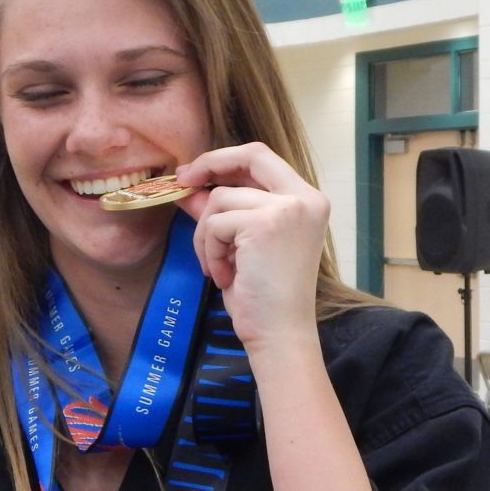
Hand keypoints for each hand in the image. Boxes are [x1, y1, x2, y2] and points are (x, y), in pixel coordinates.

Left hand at [176, 143, 329, 350]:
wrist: (279, 334)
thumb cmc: (264, 299)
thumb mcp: (241, 247)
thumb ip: (223, 213)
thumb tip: (190, 189)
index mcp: (307, 201)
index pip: (263, 159)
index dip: (226, 160)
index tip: (197, 173)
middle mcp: (304, 199)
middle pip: (250, 156)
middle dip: (210, 164)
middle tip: (182, 182)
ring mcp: (287, 209)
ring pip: (221, 199)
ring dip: (207, 236)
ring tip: (218, 268)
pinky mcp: (265, 223)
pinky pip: (215, 225)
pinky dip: (210, 252)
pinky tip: (225, 277)